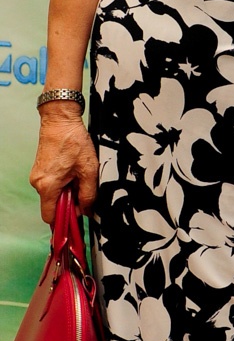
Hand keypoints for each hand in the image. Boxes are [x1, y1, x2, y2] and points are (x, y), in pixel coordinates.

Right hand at [30, 106, 98, 223]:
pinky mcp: (41, 170)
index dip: (65, 220)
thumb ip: (88, 193)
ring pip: (54, 195)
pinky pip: (52, 185)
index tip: (78, 217)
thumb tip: (87, 211)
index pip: (50, 217)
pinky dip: (64, 183)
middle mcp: (38, 184)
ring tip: (80, 176)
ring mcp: (38, 176)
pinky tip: (74, 171)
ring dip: (68, 191)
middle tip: (84, 190)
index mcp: (47, 186)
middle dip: (70, 203)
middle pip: (53, 206)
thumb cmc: (73, 140)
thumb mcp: (88, 168)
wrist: (61, 119)